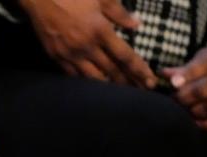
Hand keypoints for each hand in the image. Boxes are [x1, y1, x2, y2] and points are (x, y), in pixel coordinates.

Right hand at [19, 0, 155, 87]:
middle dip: (127, 83)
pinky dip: (86, 82)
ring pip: (92, 78)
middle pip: (111, 71)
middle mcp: (87, 47)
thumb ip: (118, 12)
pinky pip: (74, 75)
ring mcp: (70, 55)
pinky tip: (94, 86)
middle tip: (140, 93)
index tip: (150, 81)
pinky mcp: (56, 57)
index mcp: (100, 31)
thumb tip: (136, 24)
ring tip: (120, 94)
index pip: (125, 56)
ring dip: (108, 87)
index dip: (139, 70)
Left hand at [162, 44, 206, 130]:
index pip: (206, 65)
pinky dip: (204, 124)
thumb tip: (164, 74)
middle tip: (173, 99)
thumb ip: (189, 65)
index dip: (188, 74)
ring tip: (182, 109)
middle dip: (183, 97)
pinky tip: (193, 121)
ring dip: (191, 111)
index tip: (173, 83)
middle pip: (203, 91)